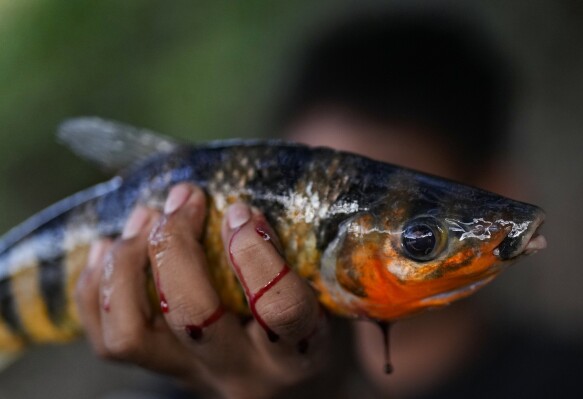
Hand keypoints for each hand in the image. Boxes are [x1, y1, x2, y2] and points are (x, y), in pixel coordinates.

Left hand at [75, 183, 329, 398]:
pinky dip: (97, 286)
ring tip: (144, 217)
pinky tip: (111, 247)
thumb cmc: (310, 329)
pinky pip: (107, 340)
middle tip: (184, 199)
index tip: (241, 211)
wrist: (291, 389)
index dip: (256, 253)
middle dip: (176, 244)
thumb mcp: (323, 297)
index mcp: (296, 354)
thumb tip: (241, 195)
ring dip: (128, 264)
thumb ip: (295, 255)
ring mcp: (191, 376)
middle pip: (191, 314)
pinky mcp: (158, 373)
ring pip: (132, 333)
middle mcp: (240, 372)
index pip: (280, 308)